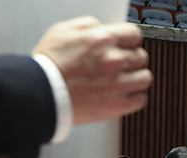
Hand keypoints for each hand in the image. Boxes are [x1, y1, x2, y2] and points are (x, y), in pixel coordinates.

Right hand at [32, 17, 152, 125]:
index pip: (134, 35)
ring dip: (137, 78)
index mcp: (102, 39)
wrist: (40, 94)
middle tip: (122, 65)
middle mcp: (114, 60)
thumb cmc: (48, 65)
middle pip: (141, 56)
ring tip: (125, 80)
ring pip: (146, 77)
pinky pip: (141, 99)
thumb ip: (86, 25)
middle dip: (132, 59)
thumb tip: (100, 26)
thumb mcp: (62, 31)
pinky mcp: (119, 104)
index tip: (128, 46)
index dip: (130, 40)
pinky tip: (124, 94)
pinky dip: (135, 96)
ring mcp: (119, 83)